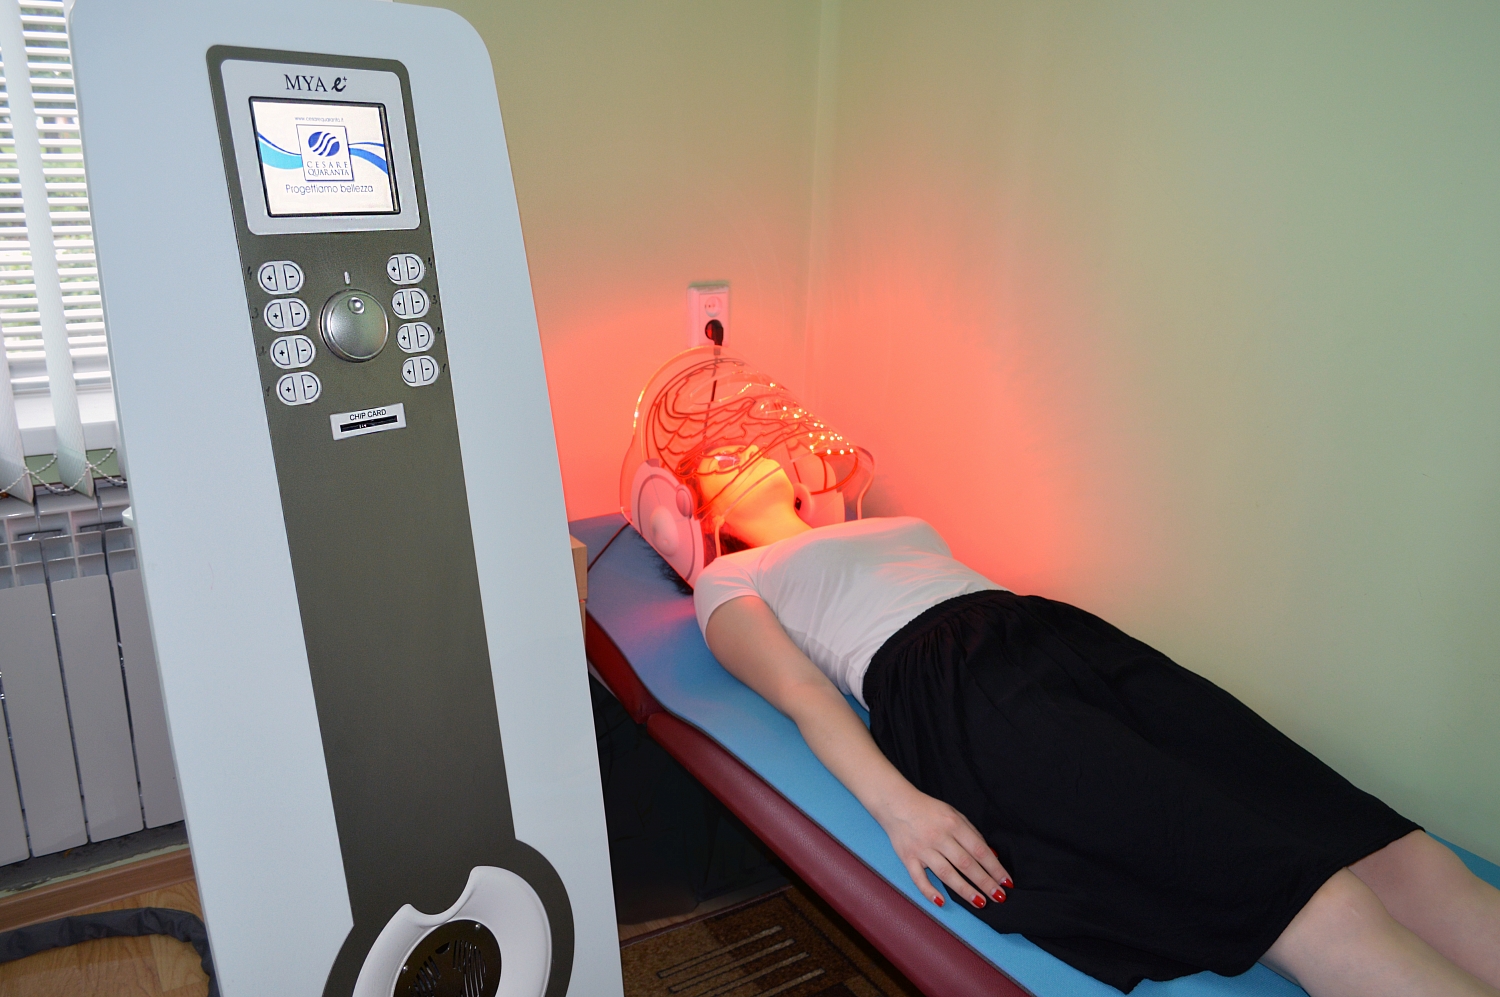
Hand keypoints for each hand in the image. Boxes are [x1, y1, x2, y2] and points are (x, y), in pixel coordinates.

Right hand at [876, 789, 1011, 908]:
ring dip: (965, 890)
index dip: (994, 867)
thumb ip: (973, 834)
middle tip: (1000, 897)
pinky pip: (918, 878)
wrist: (896, 803)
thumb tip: (993, 856)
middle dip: (985, 882)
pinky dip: (929, 891)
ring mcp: (922, 849)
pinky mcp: (907, 858)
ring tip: (980, 903)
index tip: (1006, 882)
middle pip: (966, 864)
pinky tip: (942, 902)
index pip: (979, 850)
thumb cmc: (929, 810)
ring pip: (946, 874)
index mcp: (953, 824)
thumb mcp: (954, 814)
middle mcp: (939, 837)